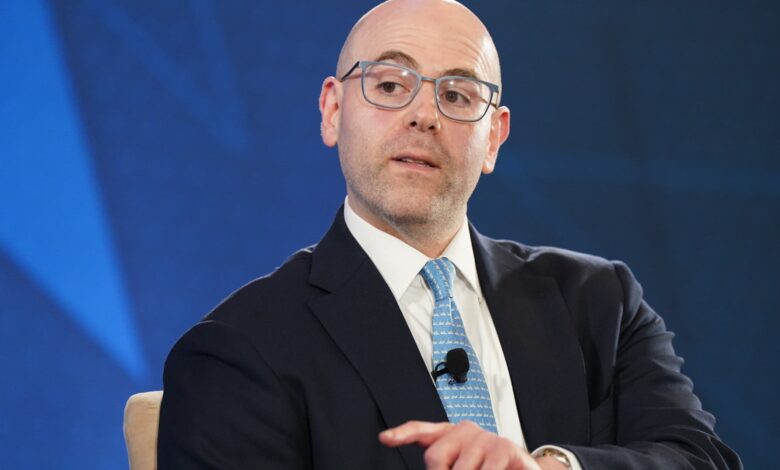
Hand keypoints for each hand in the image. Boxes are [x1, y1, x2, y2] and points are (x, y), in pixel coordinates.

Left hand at [379, 420, 540, 469]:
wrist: (524, 469)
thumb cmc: (487, 469)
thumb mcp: (460, 467)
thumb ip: (442, 467)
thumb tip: (433, 467)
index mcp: (449, 436)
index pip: (421, 431)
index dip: (402, 434)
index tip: (385, 438)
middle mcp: (465, 431)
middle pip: (435, 458)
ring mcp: (485, 437)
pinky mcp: (504, 448)